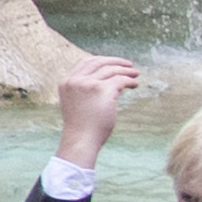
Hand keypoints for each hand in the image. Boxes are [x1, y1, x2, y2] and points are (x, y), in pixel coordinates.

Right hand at [50, 52, 141, 168]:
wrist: (81, 141)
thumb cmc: (81, 129)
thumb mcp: (76, 104)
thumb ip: (83, 92)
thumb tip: (103, 84)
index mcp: (66, 82)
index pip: (84, 63)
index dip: (101, 61)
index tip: (112, 64)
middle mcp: (75, 80)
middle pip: (98, 62)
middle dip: (115, 61)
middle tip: (128, 65)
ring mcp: (88, 84)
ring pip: (111, 70)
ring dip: (126, 71)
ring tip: (135, 75)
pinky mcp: (102, 89)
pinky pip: (120, 80)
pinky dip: (129, 80)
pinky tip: (135, 85)